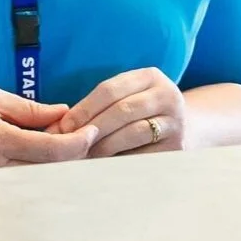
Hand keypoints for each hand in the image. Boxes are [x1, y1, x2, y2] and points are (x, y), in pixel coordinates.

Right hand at [0, 84, 97, 173]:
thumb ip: (26, 108)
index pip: (53, 150)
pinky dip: (34, 169)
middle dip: (71, 153)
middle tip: (77, 133)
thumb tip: (62, 113)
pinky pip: (20, 182)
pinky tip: (34, 155)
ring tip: (55, 142)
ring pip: (38, 178)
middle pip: (51, 170)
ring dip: (53, 162)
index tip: (92, 131)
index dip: (79, 142)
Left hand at [51, 68, 187, 156]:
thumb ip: (98, 105)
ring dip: (103, 145)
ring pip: (133, 132)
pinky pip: (144, 154)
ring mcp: (176, 121)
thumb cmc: (138, 112)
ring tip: (83, 154)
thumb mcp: (125, 97)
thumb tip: (57, 128)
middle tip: (69, 143)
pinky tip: (103, 164)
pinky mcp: (178, 147)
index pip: (109, 89)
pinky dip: (120, 159)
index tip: (63, 126)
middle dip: (91, 127)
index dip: (83, 109)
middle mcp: (168, 95)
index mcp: (150, 76)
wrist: (183, 128)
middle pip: (121, 110)